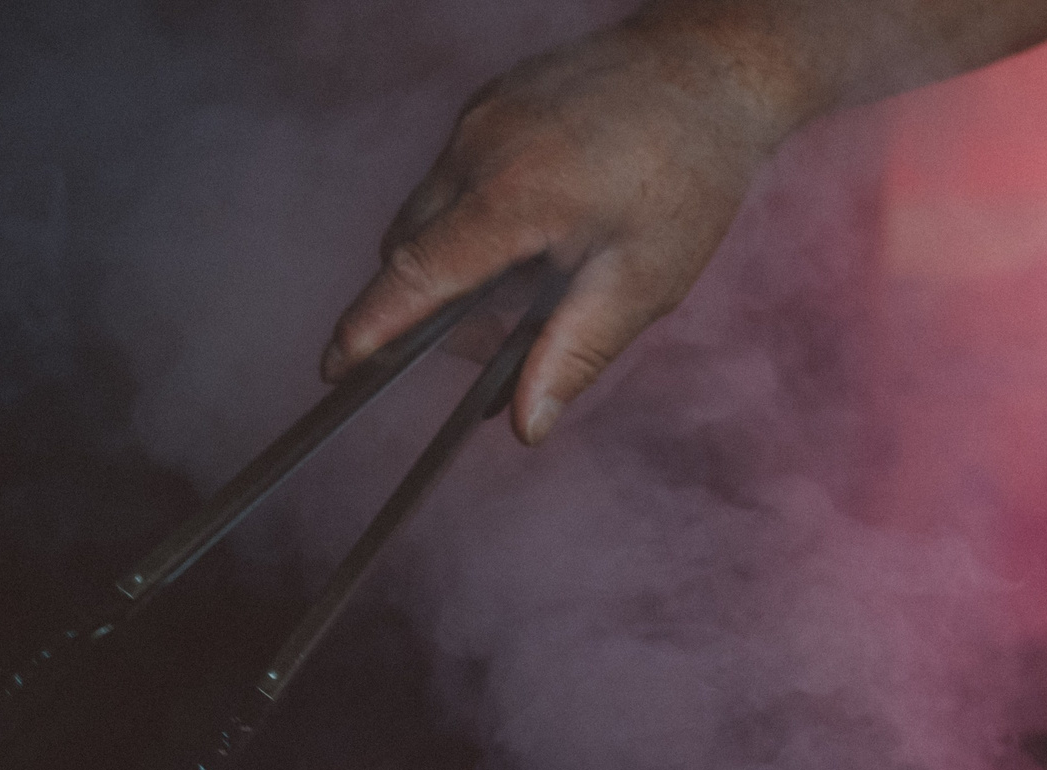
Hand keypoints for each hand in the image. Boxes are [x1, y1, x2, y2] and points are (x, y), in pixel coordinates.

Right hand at [322, 20, 814, 444]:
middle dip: (437, 308)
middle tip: (510, 334)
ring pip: (428, 214)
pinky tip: (547, 227)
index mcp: (513, 195)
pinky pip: (454, 176)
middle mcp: (479, 146)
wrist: (712, 67)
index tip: (334, 368)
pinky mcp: (489, 100)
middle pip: (408, 251)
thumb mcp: (644, 279)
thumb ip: (574, 354)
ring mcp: (479, 115)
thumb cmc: (691, 175)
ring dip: (460, 262)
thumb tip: (525, 425)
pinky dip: (477, 218)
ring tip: (545, 274)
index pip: (415, 275)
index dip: (368, 329)